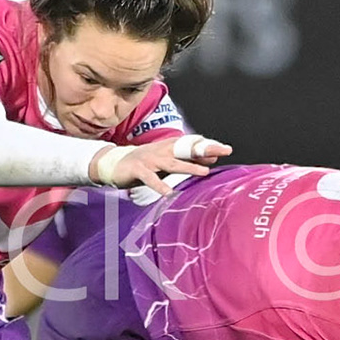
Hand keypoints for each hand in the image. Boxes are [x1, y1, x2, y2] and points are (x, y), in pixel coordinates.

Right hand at [102, 134, 231, 193]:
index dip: (208, 147)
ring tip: (204, 172)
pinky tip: (169, 193)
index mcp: (169, 147)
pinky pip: (150, 179)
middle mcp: (162, 150)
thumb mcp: (168, 161)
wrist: (113, 163)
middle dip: (204, 151)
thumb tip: (211, 160)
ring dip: (188, 167)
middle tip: (222, 152)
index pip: (192, 145)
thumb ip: (187, 160)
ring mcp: (150, 159)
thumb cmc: (145, 163)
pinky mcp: (138, 170)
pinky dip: (160, 186)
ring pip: (172, 163)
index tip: (226, 149)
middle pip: (186, 150)